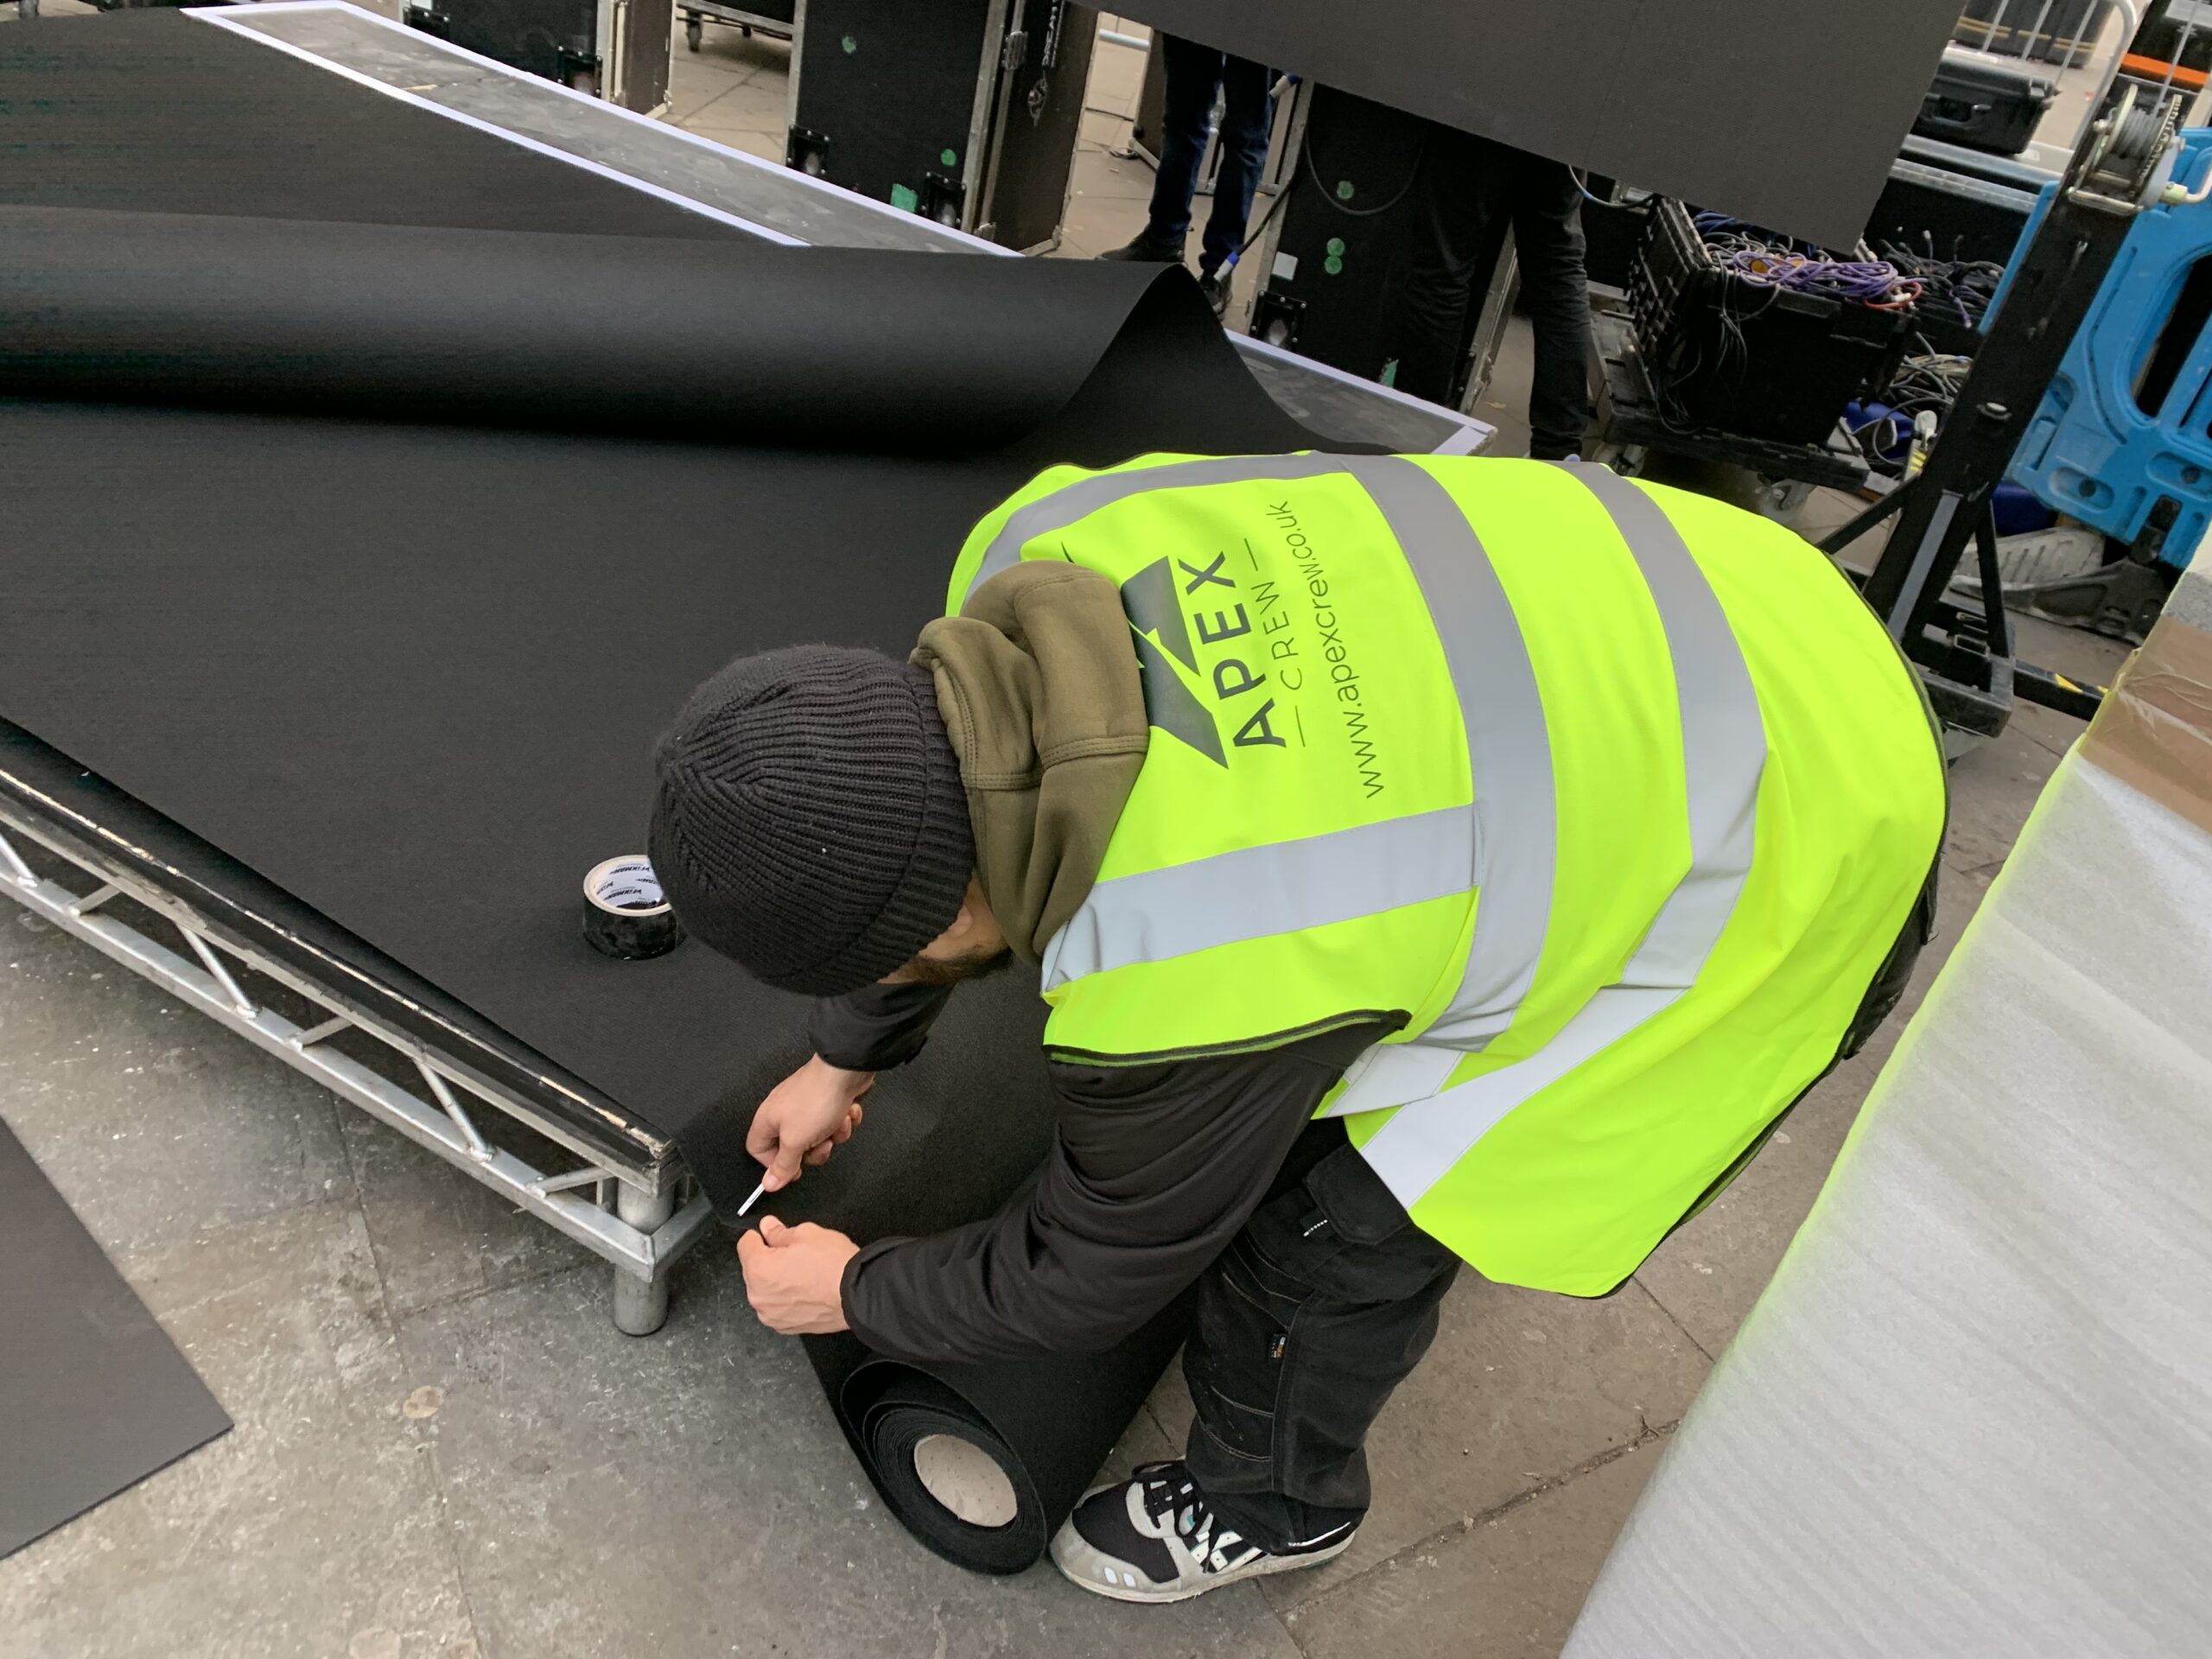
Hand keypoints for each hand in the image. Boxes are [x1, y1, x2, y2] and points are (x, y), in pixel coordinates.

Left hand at [737, 1216, 858, 1334]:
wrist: (858, 1295)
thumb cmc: (833, 1265)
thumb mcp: (806, 1233)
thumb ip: (779, 1232)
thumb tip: (768, 1227)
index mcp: (757, 1269)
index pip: (745, 1244)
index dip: (760, 1236)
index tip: (772, 1235)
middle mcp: (758, 1296)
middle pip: (753, 1269)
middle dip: (769, 1260)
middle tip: (795, 1255)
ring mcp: (770, 1315)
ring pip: (765, 1290)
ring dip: (776, 1282)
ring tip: (803, 1275)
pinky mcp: (785, 1327)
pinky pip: (777, 1307)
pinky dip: (786, 1299)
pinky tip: (806, 1291)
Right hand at [748, 1056, 872, 1192]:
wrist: (846, 1072)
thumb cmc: (816, 1099)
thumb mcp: (795, 1141)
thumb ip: (783, 1165)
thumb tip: (769, 1183)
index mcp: (767, 1120)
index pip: (758, 1150)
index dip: (774, 1165)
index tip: (794, 1169)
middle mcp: (784, 1112)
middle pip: (793, 1148)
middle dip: (814, 1150)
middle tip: (820, 1143)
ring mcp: (806, 1106)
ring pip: (818, 1137)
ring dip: (833, 1134)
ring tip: (836, 1122)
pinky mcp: (826, 1101)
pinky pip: (833, 1122)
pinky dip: (844, 1120)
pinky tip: (846, 1111)